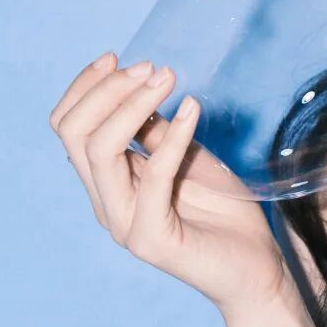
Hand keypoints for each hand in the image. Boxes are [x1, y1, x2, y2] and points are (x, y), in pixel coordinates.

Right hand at [50, 52, 299, 323]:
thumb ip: (156, 132)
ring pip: (100, 151)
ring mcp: (124, 223)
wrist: (257, 267)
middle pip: (74, 134)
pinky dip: (173, 136)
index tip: (118, 58)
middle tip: (151, 68)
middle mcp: (106, 203)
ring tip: (168, 81)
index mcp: (107, 182)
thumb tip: (140, 89)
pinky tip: (195, 110)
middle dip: (107, 90)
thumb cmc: (225, 213)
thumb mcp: (186, 157)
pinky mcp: (151, 238)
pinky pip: (153, 176)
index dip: (85, 88)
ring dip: (133, 105)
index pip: (69, 127)